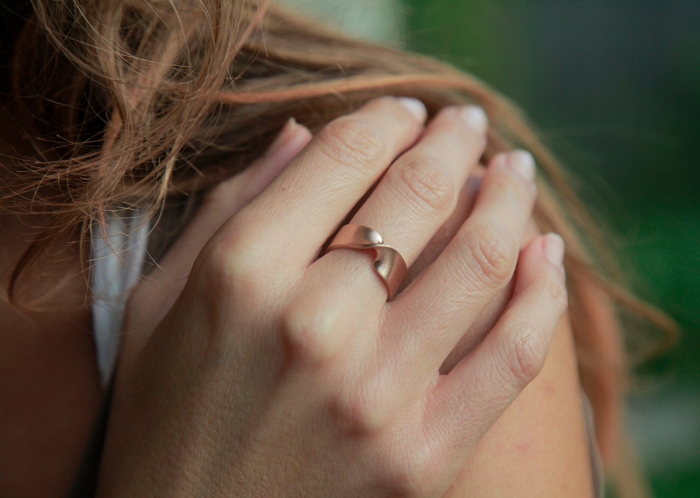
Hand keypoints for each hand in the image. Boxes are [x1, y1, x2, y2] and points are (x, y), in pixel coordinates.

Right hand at [99, 97, 567, 496]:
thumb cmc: (163, 419)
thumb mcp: (160, 302)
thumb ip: (229, 208)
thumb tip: (303, 136)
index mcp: (241, 275)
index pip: (343, 155)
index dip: (385, 116)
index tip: (406, 110)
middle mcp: (314, 324)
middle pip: (418, 193)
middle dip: (453, 141)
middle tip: (467, 124)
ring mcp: (378, 395)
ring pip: (481, 259)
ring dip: (509, 199)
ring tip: (513, 173)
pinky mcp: (424, 457)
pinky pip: (514, 357)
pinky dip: (545, 294)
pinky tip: (547, 253)